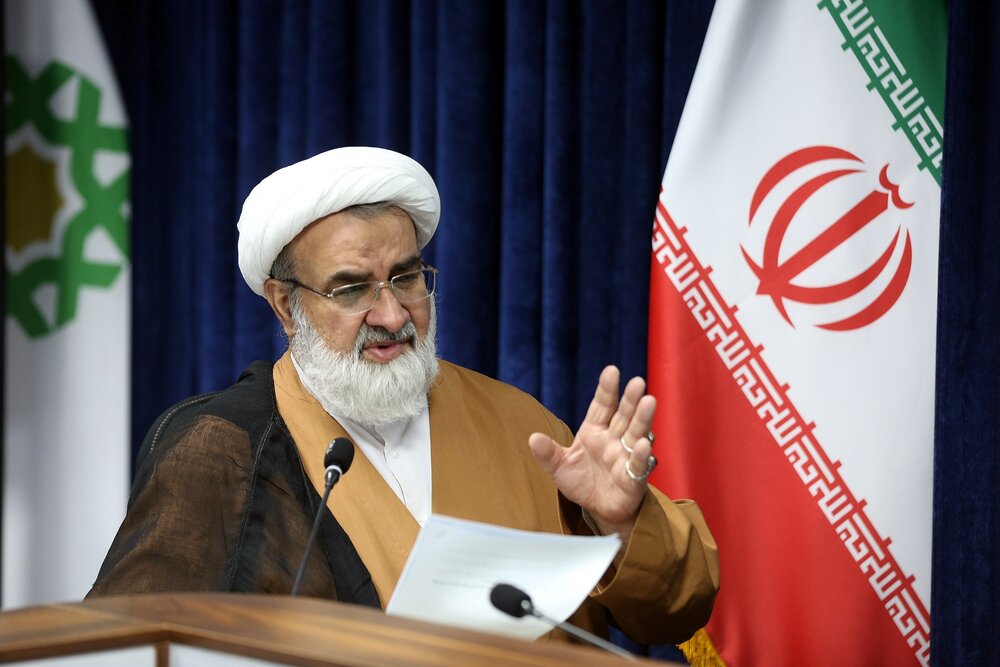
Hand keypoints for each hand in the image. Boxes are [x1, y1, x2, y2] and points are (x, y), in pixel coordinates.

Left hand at [528, 365, 655, 539]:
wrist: (597, 509)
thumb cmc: (581, 482)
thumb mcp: (559, 467)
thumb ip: (548, 453)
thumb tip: (533, 438)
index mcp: (594, 431)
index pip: (602, 405)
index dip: (607, 389)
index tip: (612, 370)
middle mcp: (613, 439)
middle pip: (623, 415)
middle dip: (630, 399)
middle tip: (637, 381)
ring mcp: (625, 456)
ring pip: (636, 433)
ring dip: (642, 418)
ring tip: (648, 401)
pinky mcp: (633, 477)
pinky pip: (638, 463)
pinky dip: (641, 454)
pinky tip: (644, 444)